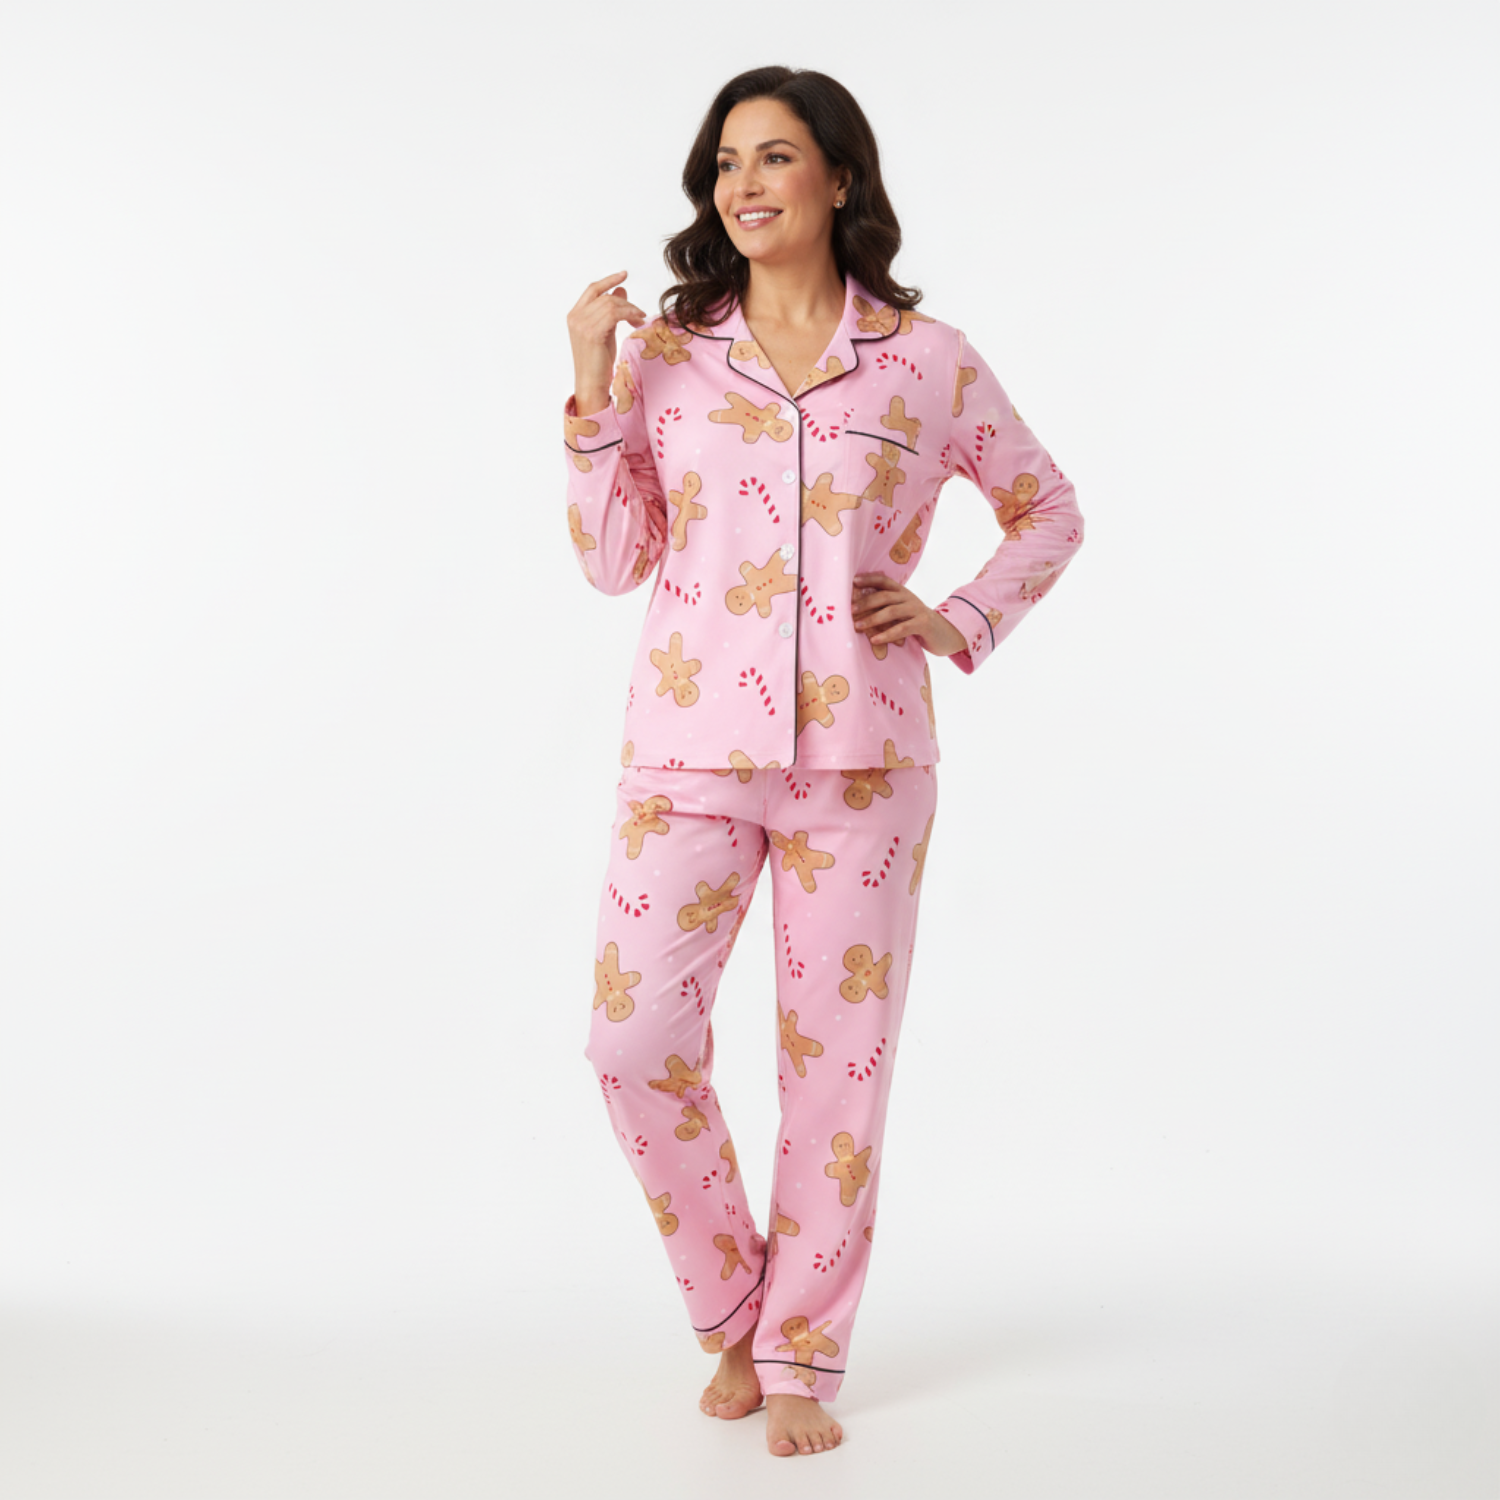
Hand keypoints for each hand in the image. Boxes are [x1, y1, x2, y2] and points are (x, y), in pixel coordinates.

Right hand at [567, 271, 648, 413]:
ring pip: (611, 305)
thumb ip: (610, 311)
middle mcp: (576, 317)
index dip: (608, 281)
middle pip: (605, 297)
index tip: (624, 274)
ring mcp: (582, 324)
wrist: (591, 383)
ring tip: (639, 319)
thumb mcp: (605, 331)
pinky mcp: (592, 332)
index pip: (592, 290)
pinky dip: (629, 315)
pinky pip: (615, 314)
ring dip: (630, 310)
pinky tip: (636, 322)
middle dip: (626, 302)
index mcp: (575, 315)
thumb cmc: (598, 361)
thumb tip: (621, 291)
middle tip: (639, 313)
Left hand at [850, 573, 968, 656]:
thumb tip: (857, 608)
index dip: (869, 579)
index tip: (853, 581)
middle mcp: (909, 597)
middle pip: (884, 596)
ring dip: (872, 619)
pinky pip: (901, 628)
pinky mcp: (922, 624)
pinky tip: (874, 640)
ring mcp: (917, 609)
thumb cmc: (916, 622)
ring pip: (891, 611)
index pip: (884, 580)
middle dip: (866, 602)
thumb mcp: (902, 611)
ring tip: (857, 626)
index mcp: (902, 591)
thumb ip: (886, 607)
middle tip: (850, 610)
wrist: (944, 632)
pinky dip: (886, 634)